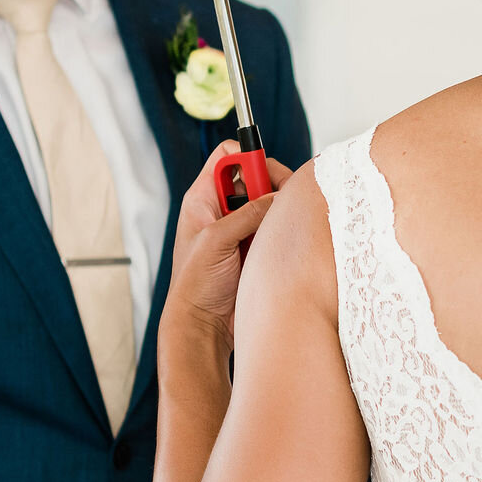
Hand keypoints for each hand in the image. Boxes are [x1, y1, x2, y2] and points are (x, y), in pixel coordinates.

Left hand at [165, 141, 293, 344]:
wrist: (204, 325)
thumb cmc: (195, 285)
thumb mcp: (216, 241)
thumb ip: (247, 213)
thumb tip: (278, 196)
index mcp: (202, 199)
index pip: (228, 156)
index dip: (249, 158)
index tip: (267, 176)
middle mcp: (222, 209)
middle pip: (256, 176)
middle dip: (273, 184)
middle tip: (284, 202)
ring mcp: (240, 228)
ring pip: (269, 202)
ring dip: (280, 210)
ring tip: (284, 226)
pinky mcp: (255, 246)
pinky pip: (276, 226)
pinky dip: (285, 229)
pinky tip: (286, 241)